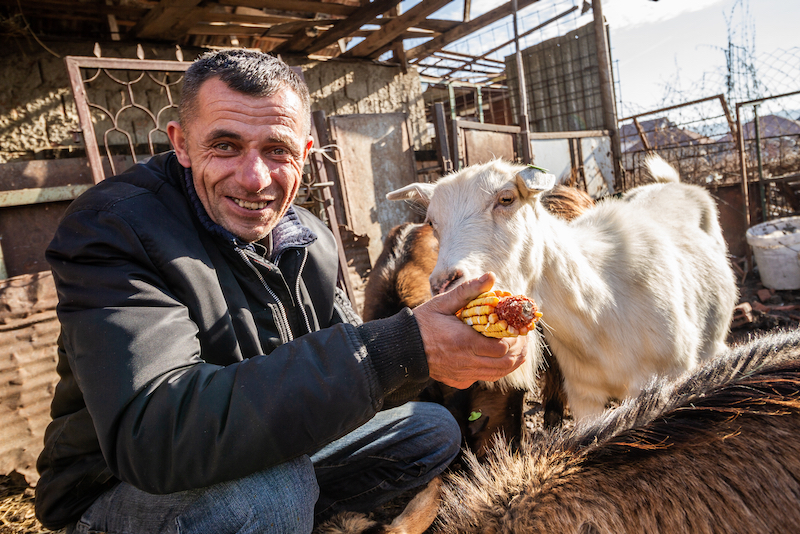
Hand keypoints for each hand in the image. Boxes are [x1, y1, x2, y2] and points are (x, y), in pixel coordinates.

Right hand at [413, 272, 527, 388]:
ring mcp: (464, 374)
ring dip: (511, 362)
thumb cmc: (422, 323)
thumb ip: (468, 290)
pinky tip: (496, 356)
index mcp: (465, 342)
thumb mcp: (443, 303)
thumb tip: (491, 277)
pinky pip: (485, 377)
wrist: (403, 349)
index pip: (503, 347)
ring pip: (498, 374)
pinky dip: (495, 369)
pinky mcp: (460, 381)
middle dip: (519, 351)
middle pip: (506, 364)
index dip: (515, 339)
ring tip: (516, 348)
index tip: (517, 327)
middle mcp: (467, 362)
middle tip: (523, 338)